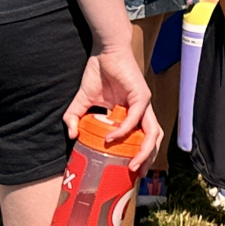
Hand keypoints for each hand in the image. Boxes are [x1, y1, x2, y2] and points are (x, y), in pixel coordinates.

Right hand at [64, 46, 164, 173]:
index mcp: (131, 114)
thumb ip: (74, 118)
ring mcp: (143, 103)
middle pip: (153, 140)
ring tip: (132, 165)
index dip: (137, 155)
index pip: (141, 139)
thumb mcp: (82, 101)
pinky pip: (136, 117)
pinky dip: (125, 130)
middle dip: (146, 159)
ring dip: (145, 151)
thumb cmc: (98, 73)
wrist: (104, 51)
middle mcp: (141, 111)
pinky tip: (112, 137)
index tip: (127, 172)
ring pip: (153, 132)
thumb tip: (71, 135)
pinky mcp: (141, 94)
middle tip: (134, 174)